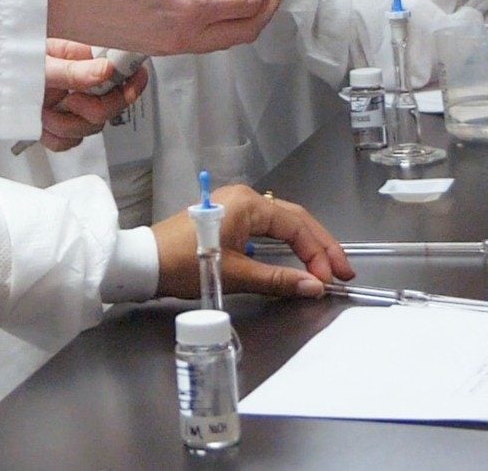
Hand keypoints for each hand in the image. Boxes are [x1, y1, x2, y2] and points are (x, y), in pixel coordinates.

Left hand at [35, 39, 148, 151]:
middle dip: (92, 109)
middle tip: (72, 100)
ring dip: (67, 125)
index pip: (124, 72)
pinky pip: (70, 143)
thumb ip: (74, 69)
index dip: (132, 83)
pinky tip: (44, 125)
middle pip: (111, 107)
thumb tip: (106, 71)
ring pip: (90, 129)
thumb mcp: (42, 61)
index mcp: (85, 59)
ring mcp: (71, 105)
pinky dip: (56, 139)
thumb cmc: (13, 57)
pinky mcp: (58, 124)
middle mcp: (83, 82)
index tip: (132, 86)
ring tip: (47, 110)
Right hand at [47, 0, 281, 54]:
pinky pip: (204, 40)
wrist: (59, 0)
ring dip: (245, 14)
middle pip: (247, 29)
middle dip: (267, 3)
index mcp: (188, 9)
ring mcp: (172, 46)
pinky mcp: (159, 48)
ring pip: (227, 39)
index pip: (248, 0)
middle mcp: (185, 35)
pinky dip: (219, 21)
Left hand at [151, 184, 354, 299]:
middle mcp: (245, 199)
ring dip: (305, 244)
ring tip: (326, 266)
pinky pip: (266, 229)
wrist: (144, 262)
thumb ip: (277, 279)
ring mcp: (235, 208)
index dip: (317, 253)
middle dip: (321, 245)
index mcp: (248, 204)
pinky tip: (297, 259)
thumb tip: (314, 286)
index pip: (296, 226)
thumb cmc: (184, 264)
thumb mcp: (234, 274)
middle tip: (343, 270)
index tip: (329, 279)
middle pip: (294, 219)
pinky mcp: (227, 220)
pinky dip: (286, 244)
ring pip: (282, 223)